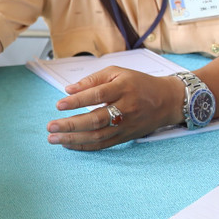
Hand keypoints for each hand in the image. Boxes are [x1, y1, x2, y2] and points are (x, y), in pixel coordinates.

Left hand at [46, 67, 181, 149]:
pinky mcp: (126, 137)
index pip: (98, 95)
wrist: (168, 101)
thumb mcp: (117, 72)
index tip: (59, 104)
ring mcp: (126, 125)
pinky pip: (103, 144)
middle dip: (71, 124)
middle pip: (96, 119)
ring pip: (98, 136)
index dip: (78, 101)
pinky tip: (69, 144)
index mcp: (123, 88)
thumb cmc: (138, 83)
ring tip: (54, 138)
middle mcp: (126, 108)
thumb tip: (68, 90)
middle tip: (50, 126)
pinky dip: (85, 146)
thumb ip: (93, 80)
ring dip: (73, 139)